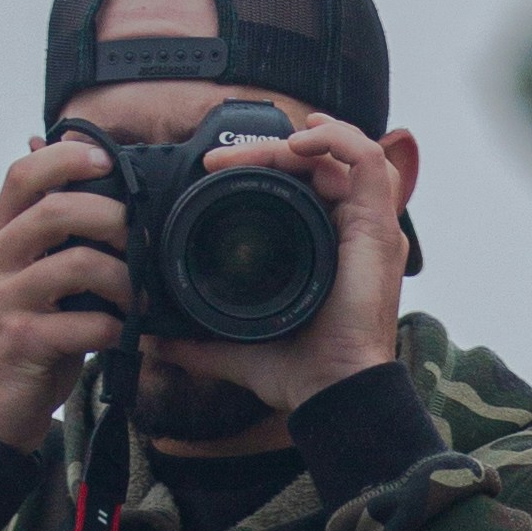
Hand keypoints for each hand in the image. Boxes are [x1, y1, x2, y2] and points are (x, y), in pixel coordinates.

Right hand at [0, 138, 128, 452]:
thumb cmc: (19, 344)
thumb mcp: (24, 283)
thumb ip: (48, 242)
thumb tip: (87, 187)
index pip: (22, 176)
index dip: (67, 156)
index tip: (107, 159)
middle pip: (56, 209)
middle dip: (112, 217)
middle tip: (141, 238)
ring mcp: (1, 302)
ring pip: (78, 263)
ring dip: (124, 278)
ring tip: (139, 297)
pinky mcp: (20, 342)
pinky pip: (85, 321)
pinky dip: (116, 326)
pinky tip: (122, 334)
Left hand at [153, 113, 416, 416]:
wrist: (329, 390)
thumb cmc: (299, 371)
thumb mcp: (235, 345)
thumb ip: (195, 342)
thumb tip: (154, 340)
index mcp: (324, 246)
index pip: (304, 183)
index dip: (266, 165)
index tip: (216, 170)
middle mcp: (350, 230)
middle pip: (317, 162)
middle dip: (268, 150)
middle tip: (220, 161)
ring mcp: (367, 224)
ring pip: (341, 152)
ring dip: (297, 140)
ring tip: (259, 148)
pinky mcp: (377, 224)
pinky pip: (369, 160)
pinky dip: (337, 140)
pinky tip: (299, 144)